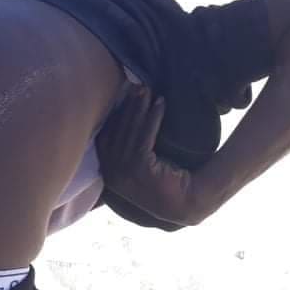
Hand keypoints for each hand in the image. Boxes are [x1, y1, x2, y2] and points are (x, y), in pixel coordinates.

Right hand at [96, 86, 205, 225]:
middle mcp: (111, 173)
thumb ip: (125, 148)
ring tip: (148, 90)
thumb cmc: (163, 183)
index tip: (123, 95)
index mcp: (107, 172)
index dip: (115, 114)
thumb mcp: (136, 164)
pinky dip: (153, 118)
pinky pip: (145, 137)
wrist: (184, 203)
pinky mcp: (140, 170)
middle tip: (136, 85)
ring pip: (131, 132)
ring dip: (139, 108)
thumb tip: (122, 119)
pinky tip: (160, 104)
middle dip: (127, 106)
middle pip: (117, 131)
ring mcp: (124, 173)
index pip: (106, 136)